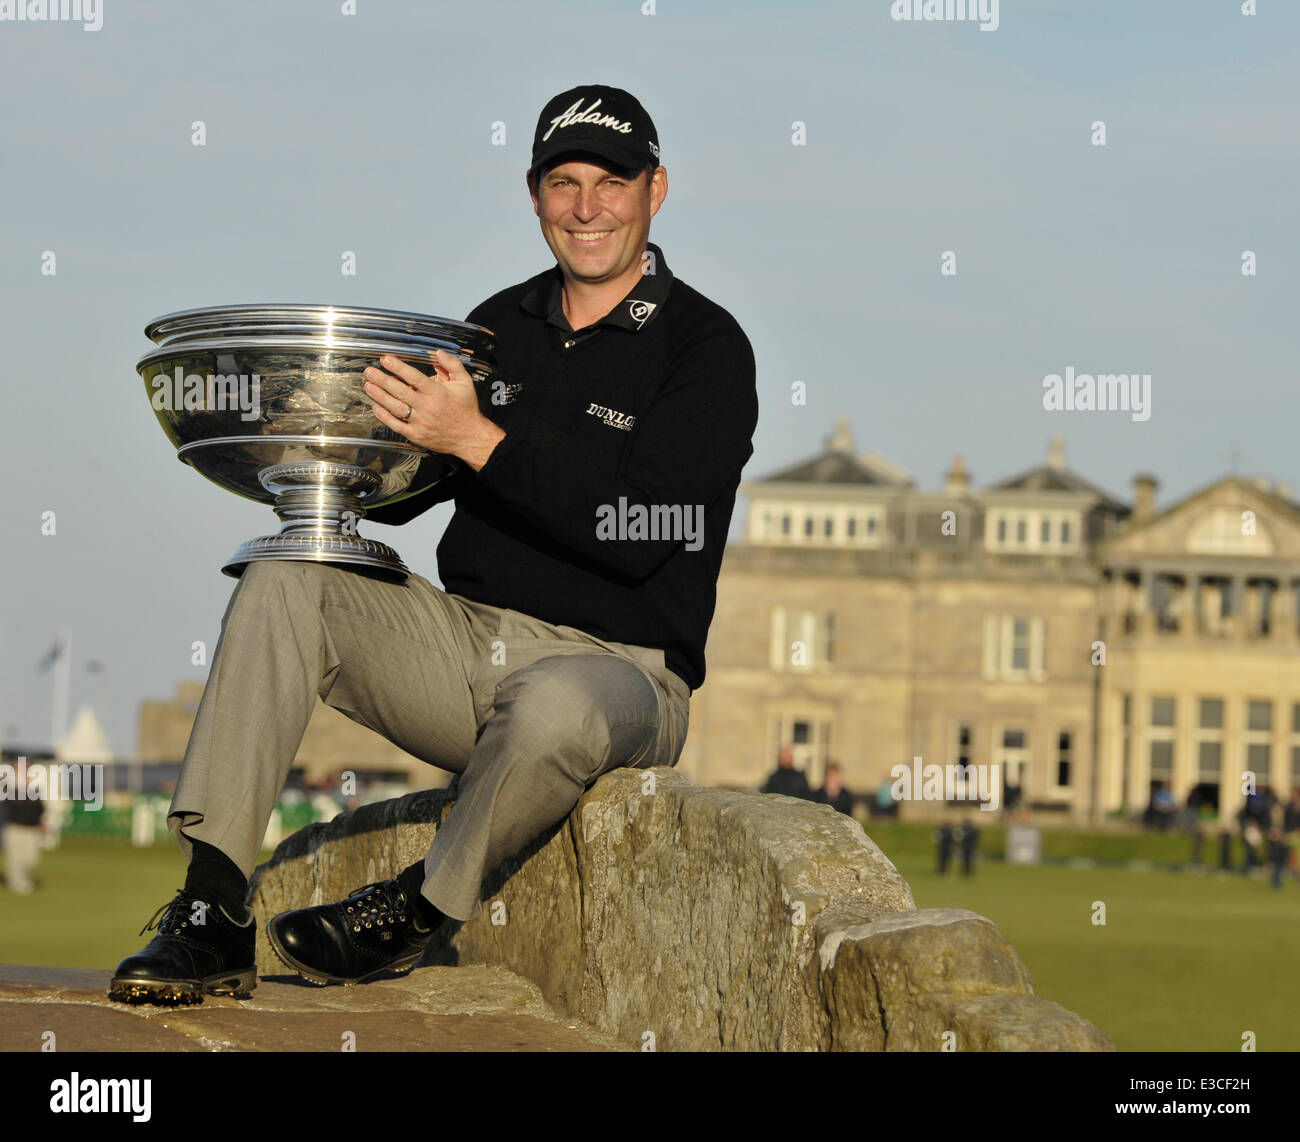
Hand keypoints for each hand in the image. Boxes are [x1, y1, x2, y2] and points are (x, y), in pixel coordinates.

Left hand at [364, 350, 505, 470]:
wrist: (470, 437)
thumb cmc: (466, 409)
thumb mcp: (465, 382)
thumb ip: (452, 365)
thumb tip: (437, 353)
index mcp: (438, 393)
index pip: (414, 377)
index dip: (398, 367)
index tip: (385, 360)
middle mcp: (427, 407)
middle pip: (400, 391)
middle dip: (382, 380)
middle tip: (370, 372)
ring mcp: (420, 422)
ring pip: (395, 407)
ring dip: (379, 396)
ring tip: (368, 386)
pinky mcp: (416, 435)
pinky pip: (396, 425)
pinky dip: (384, 416)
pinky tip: (376, 407)